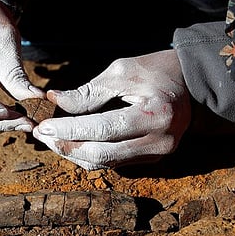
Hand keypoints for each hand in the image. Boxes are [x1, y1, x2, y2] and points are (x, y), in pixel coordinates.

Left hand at [33, 50, 190, 169]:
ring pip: (105, 164)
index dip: (69, 130)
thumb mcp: (122, 72)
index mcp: (155, 115)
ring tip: (51, 140)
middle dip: (67, 146)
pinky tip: (71, 144)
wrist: (192, 83)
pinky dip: (89, 155)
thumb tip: (55, 101)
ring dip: (74, 154)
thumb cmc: (157, 71)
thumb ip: (88, 92)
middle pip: (102, 154)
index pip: (103, 130)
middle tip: (42, 136)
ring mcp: (157, 154)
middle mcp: (159, 142)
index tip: (44, 127)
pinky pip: (113, 163)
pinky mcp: (151, 158)